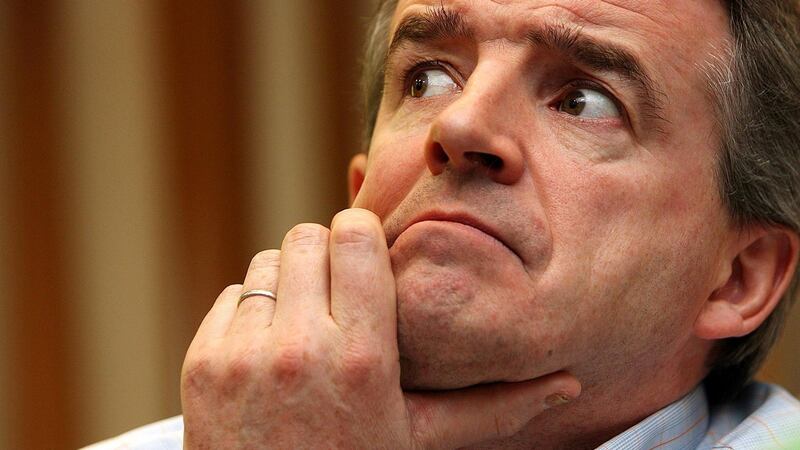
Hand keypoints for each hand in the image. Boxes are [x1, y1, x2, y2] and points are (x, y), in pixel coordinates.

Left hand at [181, 208, 580, 448]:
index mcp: (364, 357)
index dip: (362, 240)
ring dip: (289, 284)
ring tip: (308, 328)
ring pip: (267, 263)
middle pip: (307, 237)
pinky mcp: (202, 364)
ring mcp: (243, 356)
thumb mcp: (427, 441)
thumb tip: (571, 382)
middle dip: (327, 256)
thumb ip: (496, 407)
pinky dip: (251, 313)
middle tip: (340, 297)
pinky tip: (272, 355)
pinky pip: (231, 298)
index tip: (368, 263)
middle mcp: (300, 348)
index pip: (354, 235)